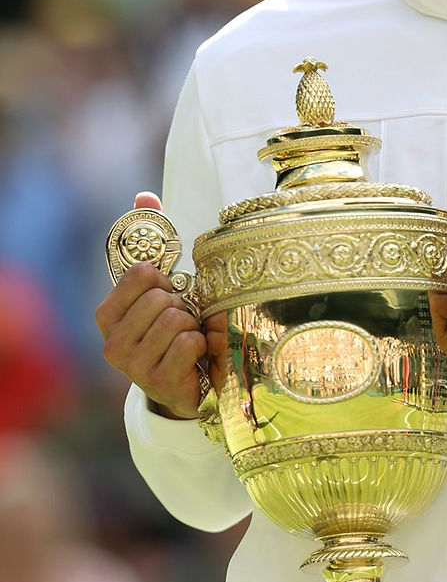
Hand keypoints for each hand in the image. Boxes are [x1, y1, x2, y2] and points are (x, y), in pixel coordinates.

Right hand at [95, 192, 204, 419]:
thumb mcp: (161, 287)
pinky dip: (203, 344)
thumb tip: (144, 196)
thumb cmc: (173, 329)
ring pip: (177, 319)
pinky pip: (190, 342)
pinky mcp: (157, 381)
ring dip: (194, 325)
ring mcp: (132, 365)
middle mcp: (111, 342)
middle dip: (183, 305)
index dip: (165, 280)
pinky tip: (198, 356)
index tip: (169, 294)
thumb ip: (149, 239)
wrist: (188, 385)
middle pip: (162, 297)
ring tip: (190, 338)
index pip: (142, 273)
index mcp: (107, 315)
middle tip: (184, 321)